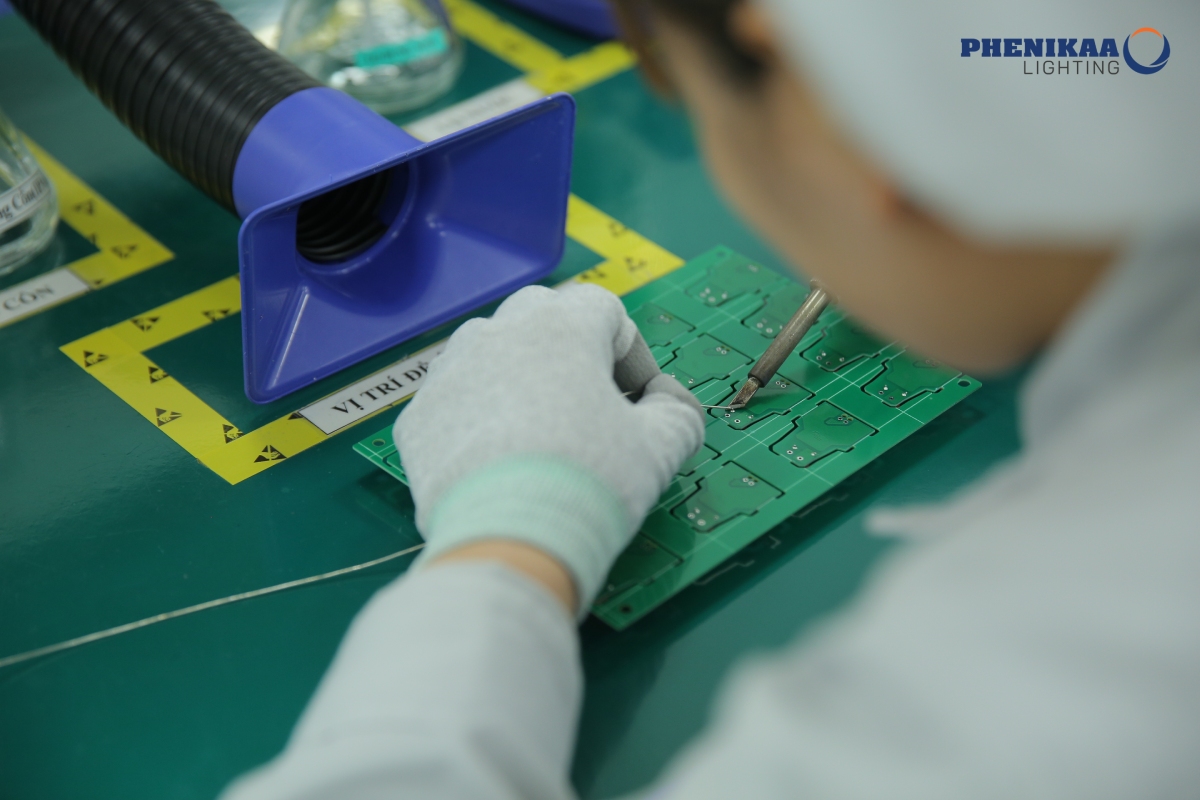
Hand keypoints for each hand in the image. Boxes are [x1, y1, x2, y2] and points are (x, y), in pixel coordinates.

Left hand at [394, 283, 705, 611]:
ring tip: (542, 434)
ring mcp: (449, 373)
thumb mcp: (661, 446)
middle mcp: (498, 333)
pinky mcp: (418, 417)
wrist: (508, 542)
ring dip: (521, 379)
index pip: (605, 310)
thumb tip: (670, 403)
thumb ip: (678, 412)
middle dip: (572, 353)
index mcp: (559, 326)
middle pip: (542, 319)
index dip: (632, 354)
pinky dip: (480, 421)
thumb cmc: (592, 481)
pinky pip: (458, 404)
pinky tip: (501, 464)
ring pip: (492, 355)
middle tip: (591, 407)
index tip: (641, 402)